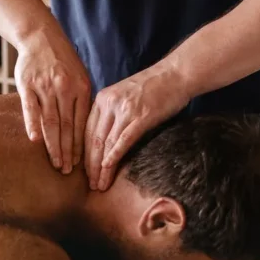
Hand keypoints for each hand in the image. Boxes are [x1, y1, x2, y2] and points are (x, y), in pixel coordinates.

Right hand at [15, 27, 91, 173]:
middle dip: (67, 151)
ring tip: (55, 162)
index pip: (81, 123)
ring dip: (53, 144)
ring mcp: (45, 86)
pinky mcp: (27, 84)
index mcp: (81, 88)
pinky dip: (32, 125)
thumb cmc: (63, 61)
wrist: (41, 37)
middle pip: (66, 126)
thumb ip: (82, 100)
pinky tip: (35, 141)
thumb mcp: (80, 76)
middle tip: (66, 171)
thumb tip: (87, 128)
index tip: (80, 163)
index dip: (80, 145)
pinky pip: (30, 108)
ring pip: (50, 121)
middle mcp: (64, 88)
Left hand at [84, 62, 188, 190]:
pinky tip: (108, 168)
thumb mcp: (124, 96)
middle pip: (93, 139)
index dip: (84, 154)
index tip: (84, 172)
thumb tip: (104, 140)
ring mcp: (125, 109)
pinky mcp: (141, 116)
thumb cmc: (153, 87)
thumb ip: (112, 114)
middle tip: (91, 185)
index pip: (87, 131)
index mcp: (102, 98)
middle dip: (91, 166)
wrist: (176, 74)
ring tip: (100, 185)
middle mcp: (109, 103)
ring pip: (106, 143)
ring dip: (102, 167)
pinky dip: (114, 156)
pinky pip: (123, 139)